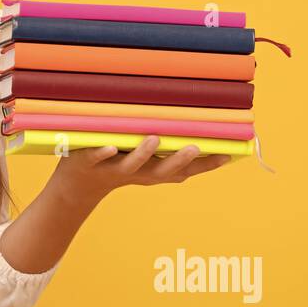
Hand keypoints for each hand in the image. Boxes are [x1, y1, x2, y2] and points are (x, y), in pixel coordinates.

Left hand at [51, 136, 231, 203]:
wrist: (79, 182)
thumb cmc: (121, 161)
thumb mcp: (148, 157)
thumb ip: (169, 144)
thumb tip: (201, 124)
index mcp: (154, 171)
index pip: (185, 171)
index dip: (206, 165)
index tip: (228, 155)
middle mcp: (138, 173)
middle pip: (162, 171)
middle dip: (180, 161)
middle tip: (196, 148)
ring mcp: (113, 168)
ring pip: (132, 164)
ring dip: (144, 153)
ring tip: (155, 140)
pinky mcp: (90, 161)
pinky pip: (97, 157)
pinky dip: (103, 153)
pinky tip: (110, 146)